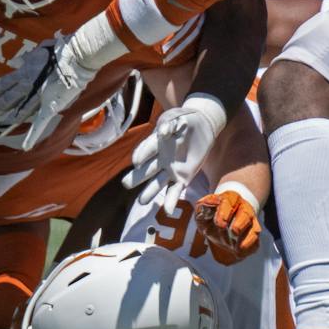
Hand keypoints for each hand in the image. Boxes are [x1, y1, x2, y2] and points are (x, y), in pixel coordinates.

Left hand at [0, 36, 96, 150]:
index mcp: (23, 73)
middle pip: (4, 101)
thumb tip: (14, 62)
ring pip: (16, 113)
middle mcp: (26, 86)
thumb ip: (26, 59)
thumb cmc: (60, 51)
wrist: (76, 56)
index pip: (1, 86)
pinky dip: (33, 135)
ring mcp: (37, 97)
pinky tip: (25, 146)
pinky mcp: (50, 106)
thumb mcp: (39, 51)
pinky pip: (39, 123)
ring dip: (5, 124)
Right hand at [122, 94, 225, 212]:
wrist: (202, 125)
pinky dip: (171, 201)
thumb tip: (163, 131)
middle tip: (126, 184)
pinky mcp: (182, 178)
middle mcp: (159, 159)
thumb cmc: (185, 120)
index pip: (146, 150)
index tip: (137, 162)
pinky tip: (168, 211)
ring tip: (142, 202)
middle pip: (146, 170)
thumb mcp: (177, 118)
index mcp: (155, 143)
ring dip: (149, 192)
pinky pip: (175, 190)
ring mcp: (170, 170)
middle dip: (137, 178)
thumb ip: (170, 125)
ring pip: (157, 183)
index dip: (142, 155)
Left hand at [195, 185, 260, 264]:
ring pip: (254, 229)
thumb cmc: (210, 215)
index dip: (225, 212)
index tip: (219, 224)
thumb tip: (210, 203)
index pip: (229, 202)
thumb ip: (203, 207)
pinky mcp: (252, 236)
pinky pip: (255, 243)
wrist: (218, 225)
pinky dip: (249, 249)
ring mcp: (250, 223)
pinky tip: (239, 253)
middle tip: (234, 232)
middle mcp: (243, 209)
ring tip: (237, 248)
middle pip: (246, 214)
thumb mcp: (202, 210)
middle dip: (240, 224)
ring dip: (247, 239)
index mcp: (230, 199)